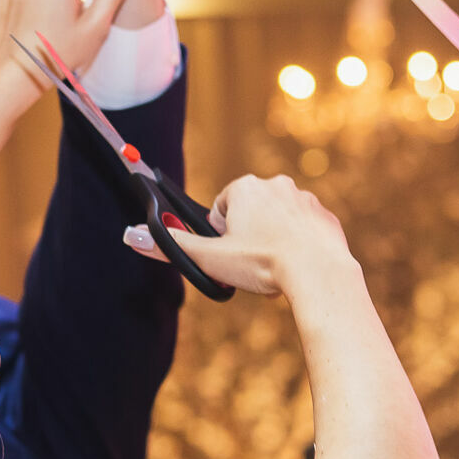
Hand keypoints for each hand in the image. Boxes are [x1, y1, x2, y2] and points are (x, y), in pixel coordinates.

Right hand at [130, 174, 352, 296]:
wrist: (318, 273)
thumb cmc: (261, 263)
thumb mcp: (210, 258)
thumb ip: (170, 247)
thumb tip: (132, 235)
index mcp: (245, 188)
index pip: (221, 207)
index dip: (221, 235)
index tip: (230, 253)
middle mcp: (276, 185)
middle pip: (251, 212)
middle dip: (247, 237)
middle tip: (250, 263)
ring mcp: (305, 200)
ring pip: (279, 222)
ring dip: (273, 241)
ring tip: (274, 268)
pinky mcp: (326, 218)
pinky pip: (306, 232)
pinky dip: (299, 247)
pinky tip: (297, 267)